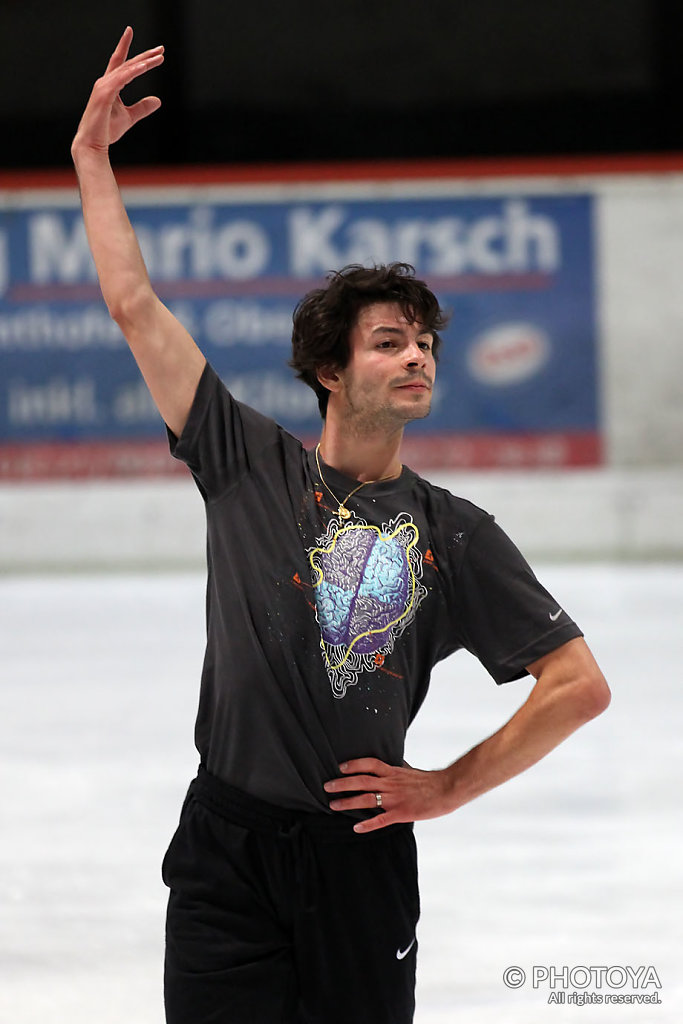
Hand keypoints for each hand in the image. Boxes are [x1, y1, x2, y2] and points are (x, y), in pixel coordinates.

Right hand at [72, 26, 163, 155]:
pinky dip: (132, 71)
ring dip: (143, 62)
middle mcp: (106, 82)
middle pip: (128, 63)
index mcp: (110, 85)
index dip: (133, 51)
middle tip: (161, 49)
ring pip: (126, 69)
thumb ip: (142, 107)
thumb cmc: (107, 130)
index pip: (122, 63)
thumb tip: (158, 100)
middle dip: (145, 55)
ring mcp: (103, 87)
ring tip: (159, 57)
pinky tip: (144, 66)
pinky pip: (120, 79)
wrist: (93, 144)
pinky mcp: (104, 94)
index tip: (148, 45)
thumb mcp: (130, 117)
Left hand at [324, 757, 453, 833]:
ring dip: (348, 802)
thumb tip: (394, 763)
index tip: (340, 767)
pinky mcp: (401, 813)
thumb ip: (399, 768)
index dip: (353, 765)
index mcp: (393, 772)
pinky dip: (367, 824)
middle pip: (362, 781)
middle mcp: (391, 783)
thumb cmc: (429, 781)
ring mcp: (395, 799)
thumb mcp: (411, 771)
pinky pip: (381, 820)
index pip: (369, 764)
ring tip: (333, 805)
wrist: (446, 789)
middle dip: (342, 783)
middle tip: (327, 786)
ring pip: (366, 799)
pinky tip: (355, 827)